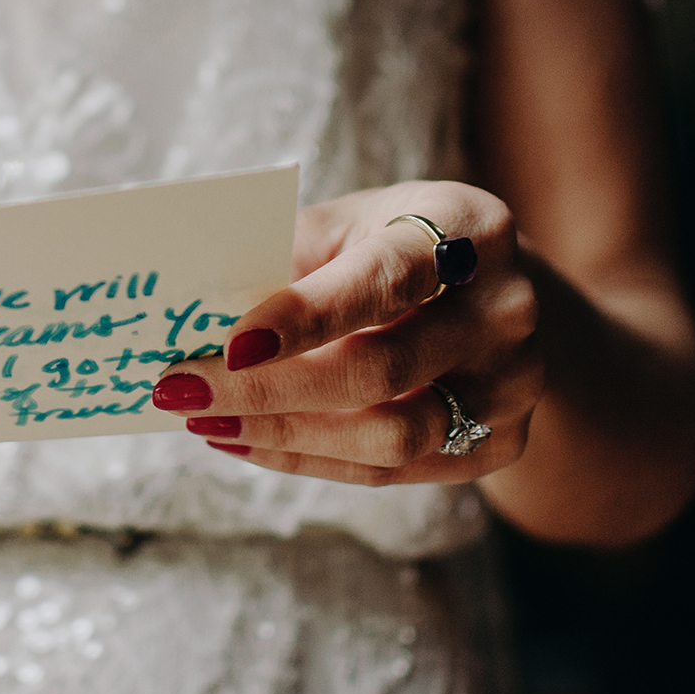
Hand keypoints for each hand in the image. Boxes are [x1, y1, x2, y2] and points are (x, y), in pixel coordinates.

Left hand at [150, 180, 541, 485]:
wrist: (493, 292)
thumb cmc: (393, 246)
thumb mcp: (350, 223)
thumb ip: (283, 254)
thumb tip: (191, 309)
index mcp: (471, 227)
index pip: (386, 279)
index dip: (308, 316)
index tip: (229, 345)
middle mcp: (506, 308)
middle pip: (383, 369)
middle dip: (268, 389)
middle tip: (182, 388)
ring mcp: (512, 383)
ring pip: (390, 436)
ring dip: (282, 434)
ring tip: (205, 420)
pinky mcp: (501, 441)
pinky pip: (390, 470)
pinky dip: (307, 458)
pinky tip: (245, 440)